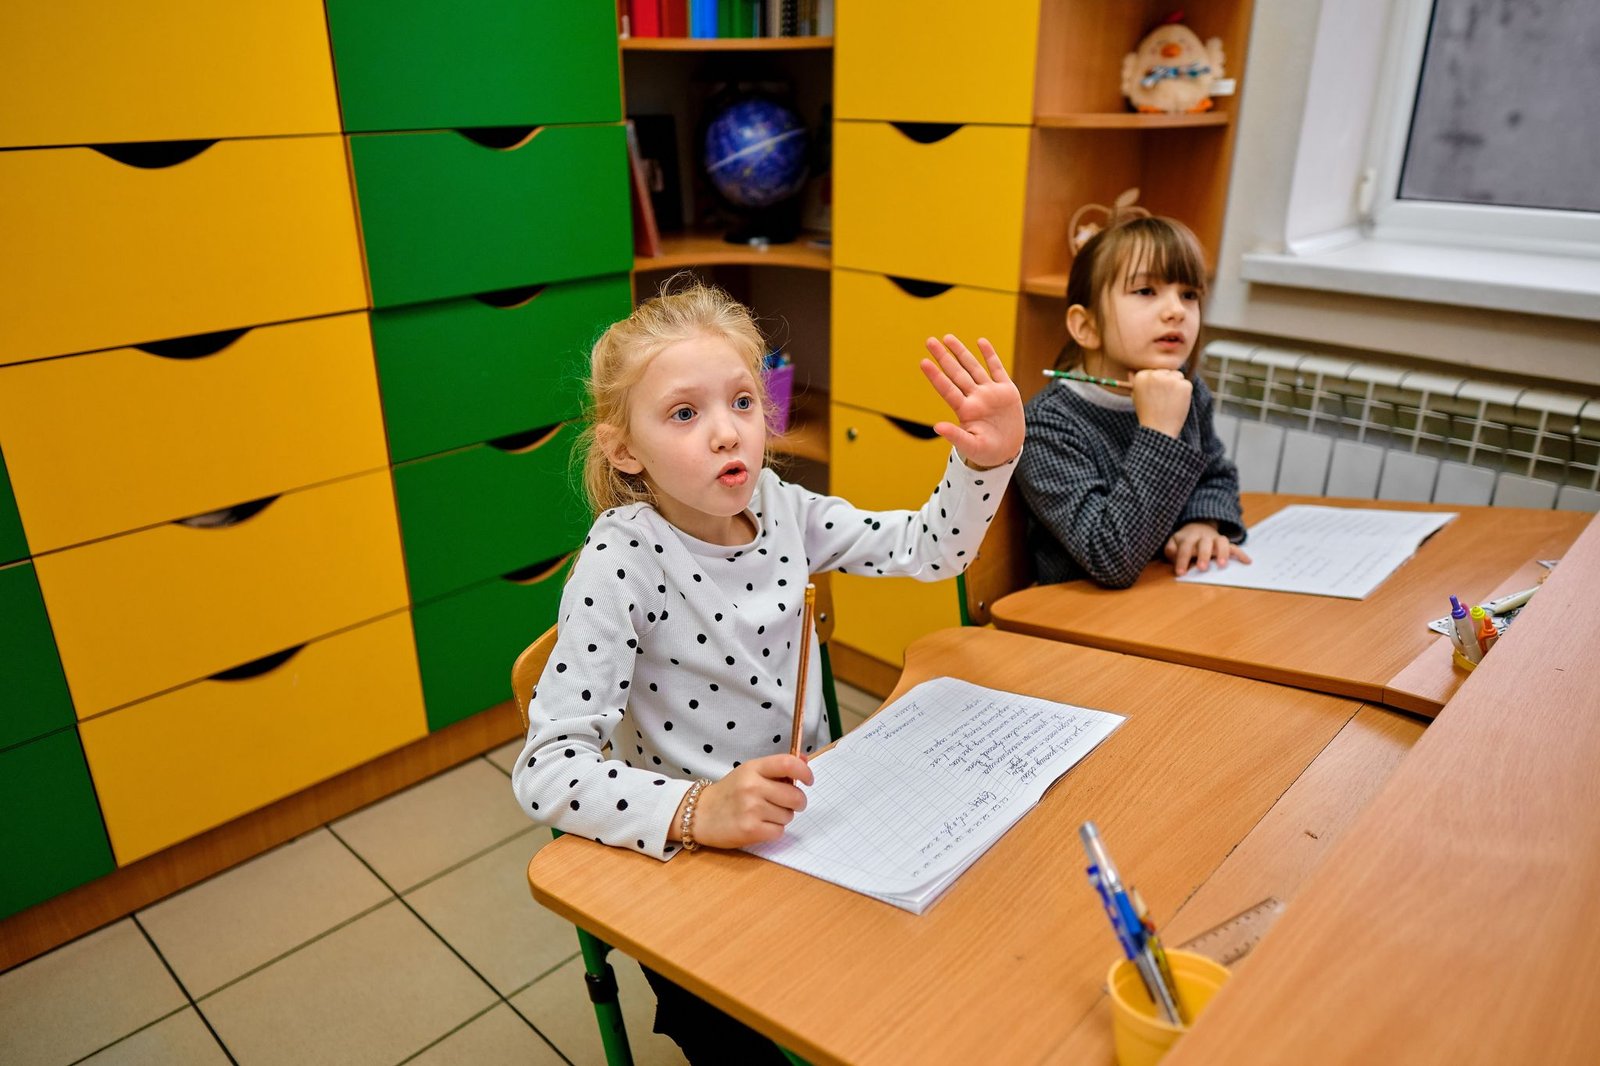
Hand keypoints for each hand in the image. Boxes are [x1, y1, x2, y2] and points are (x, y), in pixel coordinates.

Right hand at [678, 754, 811, 848]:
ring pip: (788, 816)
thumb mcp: (750, 772)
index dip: (805, 772)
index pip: (788, 764)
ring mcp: (751, 809)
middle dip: (797, 802)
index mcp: (753, 768)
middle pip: (795, 795)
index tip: (808, 780)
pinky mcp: (750, 830)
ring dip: (782, 817)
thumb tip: (804, 760)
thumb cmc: (729, 792)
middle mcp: (752, 786)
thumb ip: (777, 767)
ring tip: (764, 814)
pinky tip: (759, 825)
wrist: (699, 814)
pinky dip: (773, 831)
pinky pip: (779, 832)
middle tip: (786, 803)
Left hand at [920, 335, 1023, 468]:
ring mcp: (990, 393)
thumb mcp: (971, 446)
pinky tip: (981, 342)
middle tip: (930, 341)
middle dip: (944, 357)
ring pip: (973, 367)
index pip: (947, 389)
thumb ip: (955, 436)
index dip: (936, 376)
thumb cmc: (986, 451)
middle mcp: (975, 398)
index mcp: (966, 411)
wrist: (1007, 451)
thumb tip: (937, 427)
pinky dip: (990, 355)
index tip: (923, 362)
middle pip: (957, 373)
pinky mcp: (1006, 391)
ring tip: (948, 338)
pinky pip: (997, 369)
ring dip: (961, 352)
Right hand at [1131, 369, 1192, 438]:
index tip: (1155, 395)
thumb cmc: (1147, 414)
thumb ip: (1135, 383)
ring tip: (1169, 402)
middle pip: (1167, 372)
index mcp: (1141, 376)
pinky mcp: (1183, 385)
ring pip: (1177, 376)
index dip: (1156, 384)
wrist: (1158, 429)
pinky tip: (1176, 404)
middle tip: (1163, 400)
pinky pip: (1186, 384)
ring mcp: (1170, 380)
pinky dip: (1184, 393)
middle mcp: (1155, 375)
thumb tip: (1131, 372)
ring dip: (1176, 386)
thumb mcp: (1136, 397)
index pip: (1154, 372)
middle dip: (1167, 383)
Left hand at [1165, 521, 1251, 575]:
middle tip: (1202, 568)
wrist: (1198, 527)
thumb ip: (1170, 550)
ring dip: (1223, 553)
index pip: (1184, 548)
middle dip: (1203, 555)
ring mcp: (1215, 539)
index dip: (1182, 560)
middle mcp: (1203, 537)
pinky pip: (1234, 547)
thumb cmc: (1184, 541)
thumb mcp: (1173, 543)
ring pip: (1221, 542)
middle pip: (1204, 543)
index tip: (1180, 573)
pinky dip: (1241, 554)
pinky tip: (1247, 562)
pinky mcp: (1225, 543)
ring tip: (1223, 566)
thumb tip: (1174, 557)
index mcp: (1189, 537)